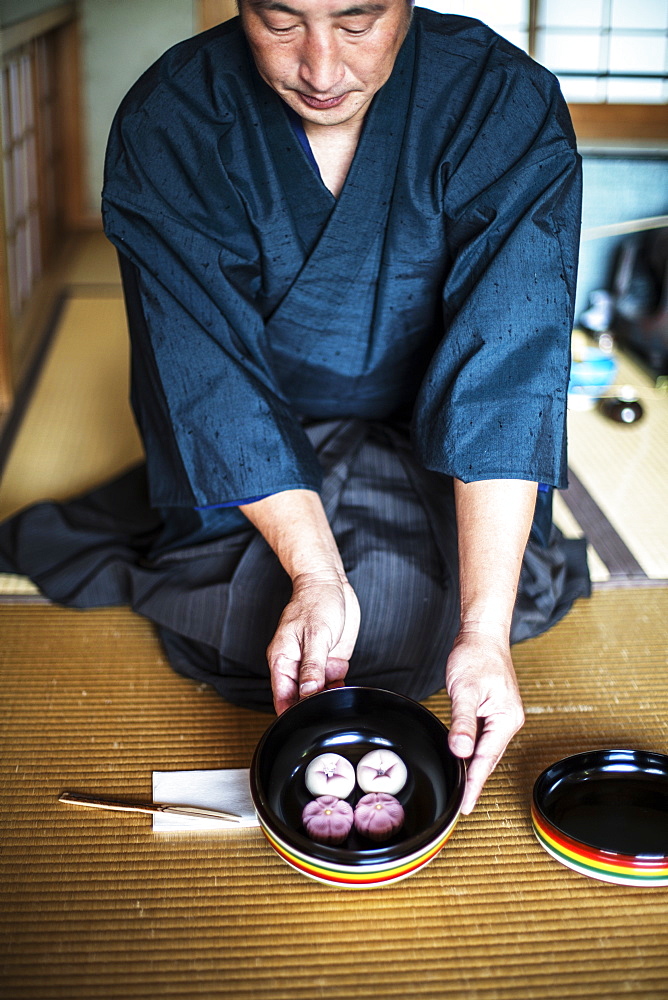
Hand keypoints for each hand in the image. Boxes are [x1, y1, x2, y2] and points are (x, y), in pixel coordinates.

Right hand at [267, 572, 360, 714]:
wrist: (329, 583)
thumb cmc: (315, 601)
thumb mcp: (315, 634)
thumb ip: (311, 665)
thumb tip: (307, 692)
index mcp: (283, 659)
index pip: (282, 696)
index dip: (290, 713)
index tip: (302, 723)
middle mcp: (297, 665)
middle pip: (299, 698)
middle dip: (311, 708)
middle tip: (326, 713)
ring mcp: (314, 664)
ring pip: (317, 693)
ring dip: (327, 699)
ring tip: (338, 703)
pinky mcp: (330, 661)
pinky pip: (332, 683)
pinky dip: (338, 689)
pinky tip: (345, 692)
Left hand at [445, 627, 524, 814]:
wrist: (482, 635)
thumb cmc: (475, 657)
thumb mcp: (465, 690)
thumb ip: (463, 722)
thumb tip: (461, 751)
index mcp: (506, 719)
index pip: (486, 759)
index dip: (474, 784)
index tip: (465, 805)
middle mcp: (509, 721)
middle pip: (489, 759)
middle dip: (475, 782)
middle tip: (462, 806)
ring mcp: (502, 716)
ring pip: (486, 750)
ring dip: (474, 768)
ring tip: (463, 790)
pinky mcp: (493, 711)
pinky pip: (483, 738)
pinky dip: (473, 752)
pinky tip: (464, 760)